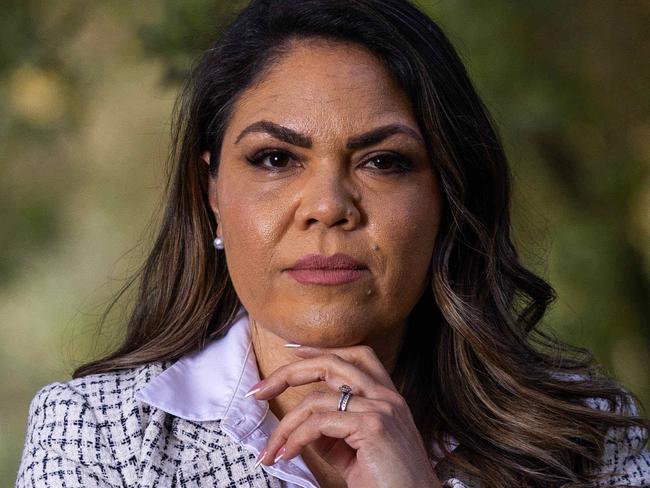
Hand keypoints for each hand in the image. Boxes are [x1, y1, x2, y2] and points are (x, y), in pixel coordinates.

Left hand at [248, 344, 442, 487]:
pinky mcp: (373, 427)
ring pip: (317, 400)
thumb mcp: (354, 450)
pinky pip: (319, 423)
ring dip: (285, 426)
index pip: (355, 355)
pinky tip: (288, 454)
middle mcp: (387, 396)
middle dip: (289, 373)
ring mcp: (381, 409)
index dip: (321, 349)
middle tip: (259, 392)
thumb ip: (331, 431)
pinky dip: (296, 438)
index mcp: (388, 396)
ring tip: (272, 450)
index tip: (292, 350)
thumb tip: (299, 424)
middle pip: (331, 363)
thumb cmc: (386, 482)